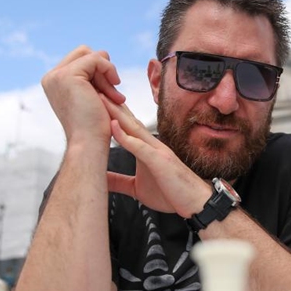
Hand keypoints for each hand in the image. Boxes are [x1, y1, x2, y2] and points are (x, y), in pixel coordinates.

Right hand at [41, 46, 125, 146]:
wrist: (89, 145)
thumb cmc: (95, 128)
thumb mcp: (92, 96)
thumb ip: (91, 77)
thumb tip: (103, 54)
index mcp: (54, 82)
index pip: (81, 60)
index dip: (100, 72)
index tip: (111, 94)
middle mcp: (51, 77)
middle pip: (85, 53)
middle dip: (104, 71)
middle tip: (115, 96)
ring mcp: (57, 76)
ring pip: (91, 55)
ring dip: (108, 75)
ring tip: (116, 98)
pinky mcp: (68, 75)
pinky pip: (96, 59)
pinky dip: (110, 72)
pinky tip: (115, 94)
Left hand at [100, 94, 210, 216]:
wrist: (197, 204)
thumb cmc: (171, 194)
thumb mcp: (137, 189)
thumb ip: (119, 181)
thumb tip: (100, 179)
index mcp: (147, 148)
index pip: (127, 126)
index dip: (111, 113)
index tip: (92, 101)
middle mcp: (152, 144)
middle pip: (128, 120)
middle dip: (111, 104)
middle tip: (92, 87)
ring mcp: (157, 151)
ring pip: (134, 128)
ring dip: (116, 113)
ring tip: (100, 98)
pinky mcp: (160, 162)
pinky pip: (141, 147)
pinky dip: (126, 137)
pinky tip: (114, 127)